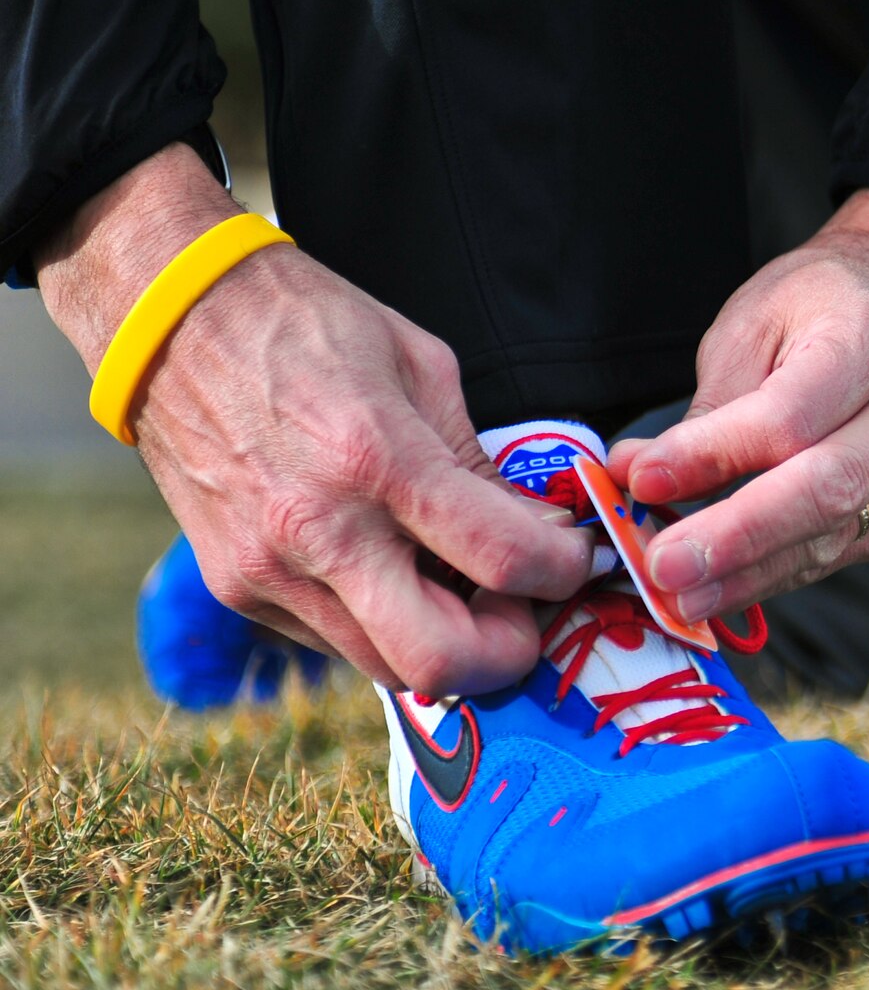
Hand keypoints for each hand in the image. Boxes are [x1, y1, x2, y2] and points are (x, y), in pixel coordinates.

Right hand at [36, 145, 593, 694]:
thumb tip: (539, 530)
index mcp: (377, 458)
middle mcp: (319, 530)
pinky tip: (399, 575)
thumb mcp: (423, 367)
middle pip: (441, 662)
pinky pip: (335, 642)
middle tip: (524, 607)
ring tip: (466, 591)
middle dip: (505, 650)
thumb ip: (480, 463)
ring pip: (387, 669)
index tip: (574, 557)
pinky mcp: (236, 587)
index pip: (502, 559)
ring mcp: (269, 570)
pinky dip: (385, 627)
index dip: (562, 572)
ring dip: (446, 647)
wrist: (173, 320)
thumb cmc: (308, 326)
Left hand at [608, 189, 868, 621]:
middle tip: (665, 570)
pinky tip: (726, 586)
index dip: (715, 456)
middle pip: (826, 489)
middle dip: (737, 538)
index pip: (791, 417)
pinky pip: (841, 554)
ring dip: (749, 573)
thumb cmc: (813, 312)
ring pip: (832, 536)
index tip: (643, 481)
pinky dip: (777, 573)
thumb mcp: (750, 330)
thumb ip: (707, 410)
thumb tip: (639, 478)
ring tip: (678, 596)